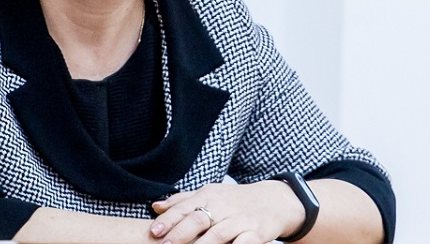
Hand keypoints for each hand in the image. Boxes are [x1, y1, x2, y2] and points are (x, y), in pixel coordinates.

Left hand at [149, 180, 304, 243]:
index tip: (154, 232)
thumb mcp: (211, 194)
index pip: (185, 207)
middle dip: (180, 234)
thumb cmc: (236, 200)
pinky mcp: (256, 234)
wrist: (275, 201)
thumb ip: (183, 201)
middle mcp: (223, 207)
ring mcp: (240, 220)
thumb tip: (156, 206)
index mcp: (209, 196)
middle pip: (198, 220)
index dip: (169, 220)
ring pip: (218, 235)